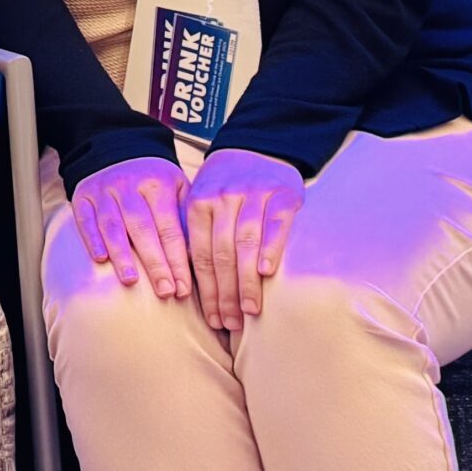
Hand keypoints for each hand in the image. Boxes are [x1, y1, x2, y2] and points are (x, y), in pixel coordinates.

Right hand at [68, 156, 192, 299]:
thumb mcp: (178, 189)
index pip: (170, 228)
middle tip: (165, 291)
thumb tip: (196, 260)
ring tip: (131, 280)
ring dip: (122, 254)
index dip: (177, 260)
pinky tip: (100, 259)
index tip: (183, 288)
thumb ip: (186, 220)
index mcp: (158, 184)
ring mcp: (103, 190)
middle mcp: (129, 186)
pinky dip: (92, 239)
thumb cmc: (155, 182)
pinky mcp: (82, 196)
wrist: (119, 152)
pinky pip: (85, 219)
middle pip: (143, 229)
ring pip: (112, 226)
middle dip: (155, 263)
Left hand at [183, 148, 303, 330]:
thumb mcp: (202, 203)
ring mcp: (252, 196)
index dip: (205, 290)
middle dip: (224, 293)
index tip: (211, 319)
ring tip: (248, 310)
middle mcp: (223, 200)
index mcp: (198, 204)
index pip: (200, 255)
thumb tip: (190, 285)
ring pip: (245, 243)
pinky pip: (275, 225)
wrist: (257, 147)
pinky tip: (266, 273)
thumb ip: (199, 236)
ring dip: (246, 281)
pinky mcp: (282, 195)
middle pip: (221, 254)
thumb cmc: (226, 186)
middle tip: (229, 323)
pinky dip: (271, 248)